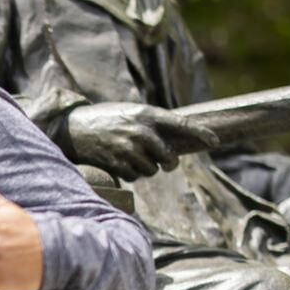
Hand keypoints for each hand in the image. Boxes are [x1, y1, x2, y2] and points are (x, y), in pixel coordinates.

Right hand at [65, 102, 220, 178]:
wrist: (73, 127)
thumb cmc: (107, 119)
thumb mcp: (131, 112)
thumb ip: (153, 124)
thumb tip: (179, 142)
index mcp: (147, 114)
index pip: (182, 125)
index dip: (201, 133)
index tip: (215, 141)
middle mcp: (141, 131)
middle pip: (169, 158)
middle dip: (168, 162)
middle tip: (165, 161)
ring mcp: (129, 149)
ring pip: (152, 170)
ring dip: (146, 167)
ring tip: (130, 155)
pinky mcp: (118, 164)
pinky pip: (135, 177)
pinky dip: (130, 173)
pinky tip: (119, 161)